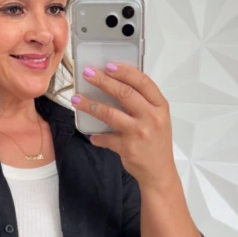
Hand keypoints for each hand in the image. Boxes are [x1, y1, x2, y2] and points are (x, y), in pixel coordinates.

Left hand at [71, 62, 178, 189]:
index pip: (143, 82)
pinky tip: (92, 135)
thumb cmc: (156, 142)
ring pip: (110, 114)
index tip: (109, 65)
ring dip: (91, 105)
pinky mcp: (127, 148)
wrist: (159, 172)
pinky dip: (97, 136)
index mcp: (160, 106)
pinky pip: (106, 138)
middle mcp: (151, 117)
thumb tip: (116, 84)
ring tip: (77, 99)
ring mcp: (139, 133)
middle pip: (124, 94)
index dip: (125, 72)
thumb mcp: (157, 118)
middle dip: (103, 81)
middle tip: (87, 74)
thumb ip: (143, 103)